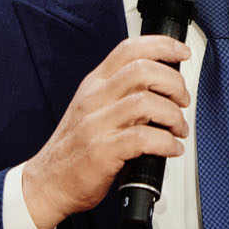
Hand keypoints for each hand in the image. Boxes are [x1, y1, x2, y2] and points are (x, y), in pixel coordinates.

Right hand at [20, 35, 190, 228]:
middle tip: (182, 101)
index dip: (161, 45)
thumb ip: (121, 94)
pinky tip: (171, 148)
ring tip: (178, 128)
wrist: (47, 183)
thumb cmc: (74, 149)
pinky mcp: (101, 151)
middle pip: (142, 70)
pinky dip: (166, 142)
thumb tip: (162, 87)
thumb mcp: (92, 109)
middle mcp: (94, 99)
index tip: (181, 53)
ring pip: (145, 102)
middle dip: (174, 83)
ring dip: (173, 115)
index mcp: (94, 85)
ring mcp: (96, 124)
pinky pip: (143, 138)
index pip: (129, 49)